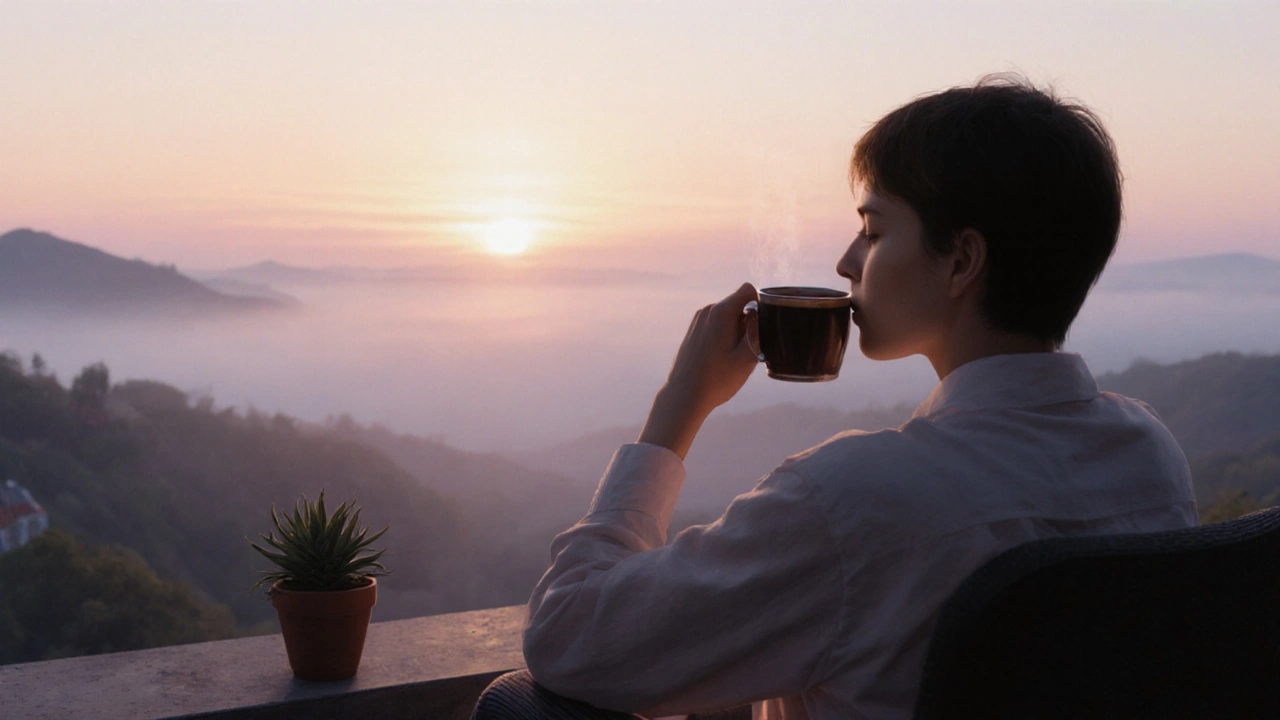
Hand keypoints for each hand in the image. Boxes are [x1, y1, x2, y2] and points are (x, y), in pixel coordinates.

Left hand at [638, 283, 759, 458]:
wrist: (684, 396)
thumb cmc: (717, 380)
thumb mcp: (747, 358)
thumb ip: (758, 331)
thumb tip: (762, 313)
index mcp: (721, 313)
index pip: (748, 290)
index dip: (760, 305)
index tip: (759, 329)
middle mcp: (708, 311)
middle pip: (738, 304)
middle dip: (748, 322)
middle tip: (744, 350)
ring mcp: (698, 320)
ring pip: (728, 316)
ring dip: (736, 331)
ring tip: (731, 357)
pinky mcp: (694, 330)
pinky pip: (717, 325)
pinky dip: (724, 336)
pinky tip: (720, 358)